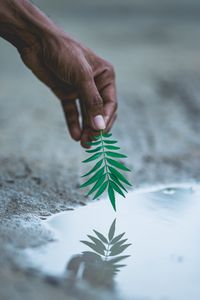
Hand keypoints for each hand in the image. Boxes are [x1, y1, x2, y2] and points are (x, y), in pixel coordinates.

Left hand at [19, 31, 116, 147]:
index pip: (110, 103)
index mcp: (105, 76)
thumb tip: (100, 126)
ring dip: (86, 129)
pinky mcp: (66, 93)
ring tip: (84, 144)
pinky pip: (72, 111)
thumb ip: (92, 102)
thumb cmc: (64, 52)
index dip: (106, 120)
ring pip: (86, 114)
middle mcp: (94, 84)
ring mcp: (80, 89)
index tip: (100, 134)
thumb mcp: (82, 77)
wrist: (38, 42)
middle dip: (96, 128)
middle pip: (99, 111)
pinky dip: (74, 123)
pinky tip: (75, 135)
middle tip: (91, 143)